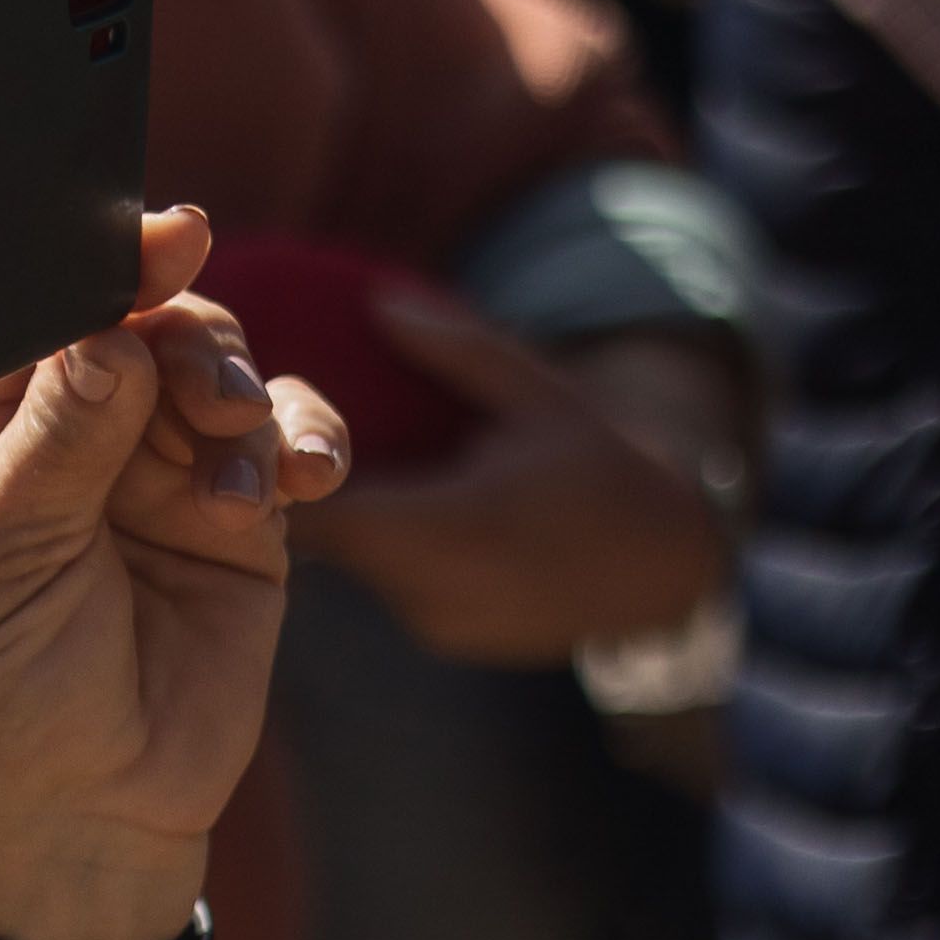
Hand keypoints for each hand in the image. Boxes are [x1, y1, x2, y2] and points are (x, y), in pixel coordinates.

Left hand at [0, 213, 350, 939]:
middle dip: (183, 329)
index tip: (156, 239)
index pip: (24, 316)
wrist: (78, 823)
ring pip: (216, 366)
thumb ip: (59, 441)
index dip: (86, 269)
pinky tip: (299, 483)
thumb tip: (108, 334)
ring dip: (240, 387)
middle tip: (204, 381)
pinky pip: (286, 440)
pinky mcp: (235, 516)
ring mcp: (151, 469)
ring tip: (234, 454)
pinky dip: (304, 441)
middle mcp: (61, 431)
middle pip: (136, 321)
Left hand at [291, 288, 726, 664]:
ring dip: (348, 522)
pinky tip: (400, 507)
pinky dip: (385, 550)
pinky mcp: (450, 638)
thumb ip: (460, 352)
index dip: (287, 477)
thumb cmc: (607, 463)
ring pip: (355, 568)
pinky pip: (389, 587)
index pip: (331, 516)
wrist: (672, 563)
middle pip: (331, 542)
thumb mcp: (543, 394)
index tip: (267, 433)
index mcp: (462, 529)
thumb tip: (378, 301)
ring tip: (344, 465)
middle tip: (288, 439)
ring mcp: (444, 625)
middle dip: (306, 492)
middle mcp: (443, 591)